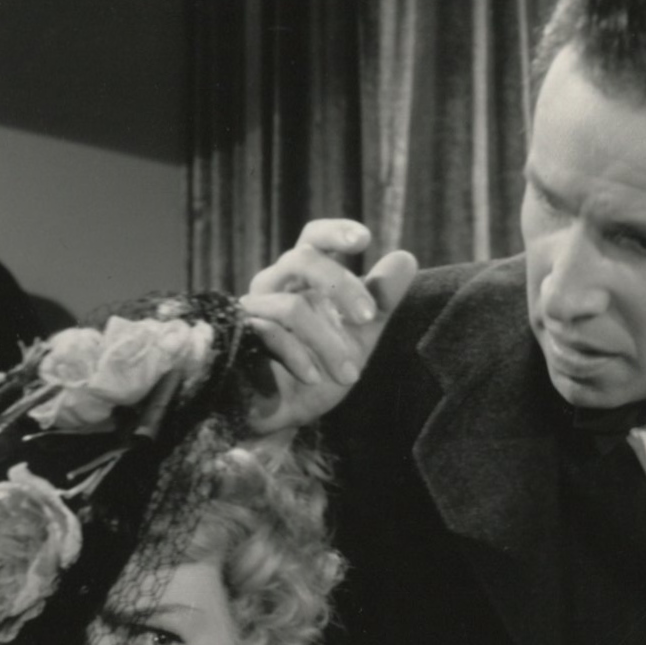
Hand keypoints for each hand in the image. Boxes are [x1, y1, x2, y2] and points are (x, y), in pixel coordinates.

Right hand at [239, 220, 420, 436]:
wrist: (283, 412)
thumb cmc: (318, 367)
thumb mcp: (359, 334)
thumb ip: (380, 298)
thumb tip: (406, 256)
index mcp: (302, 280)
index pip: (313, 240)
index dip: (334, 232)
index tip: (364, 239)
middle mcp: (274, 286)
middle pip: (302, 259)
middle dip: (342, 286)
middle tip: (368, 318)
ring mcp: (253, 310)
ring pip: (291, 306)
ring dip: (329, 344)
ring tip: (350, 375)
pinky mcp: (239, 337)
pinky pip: (269, 336)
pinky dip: (299, 358)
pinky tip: (314, 379)